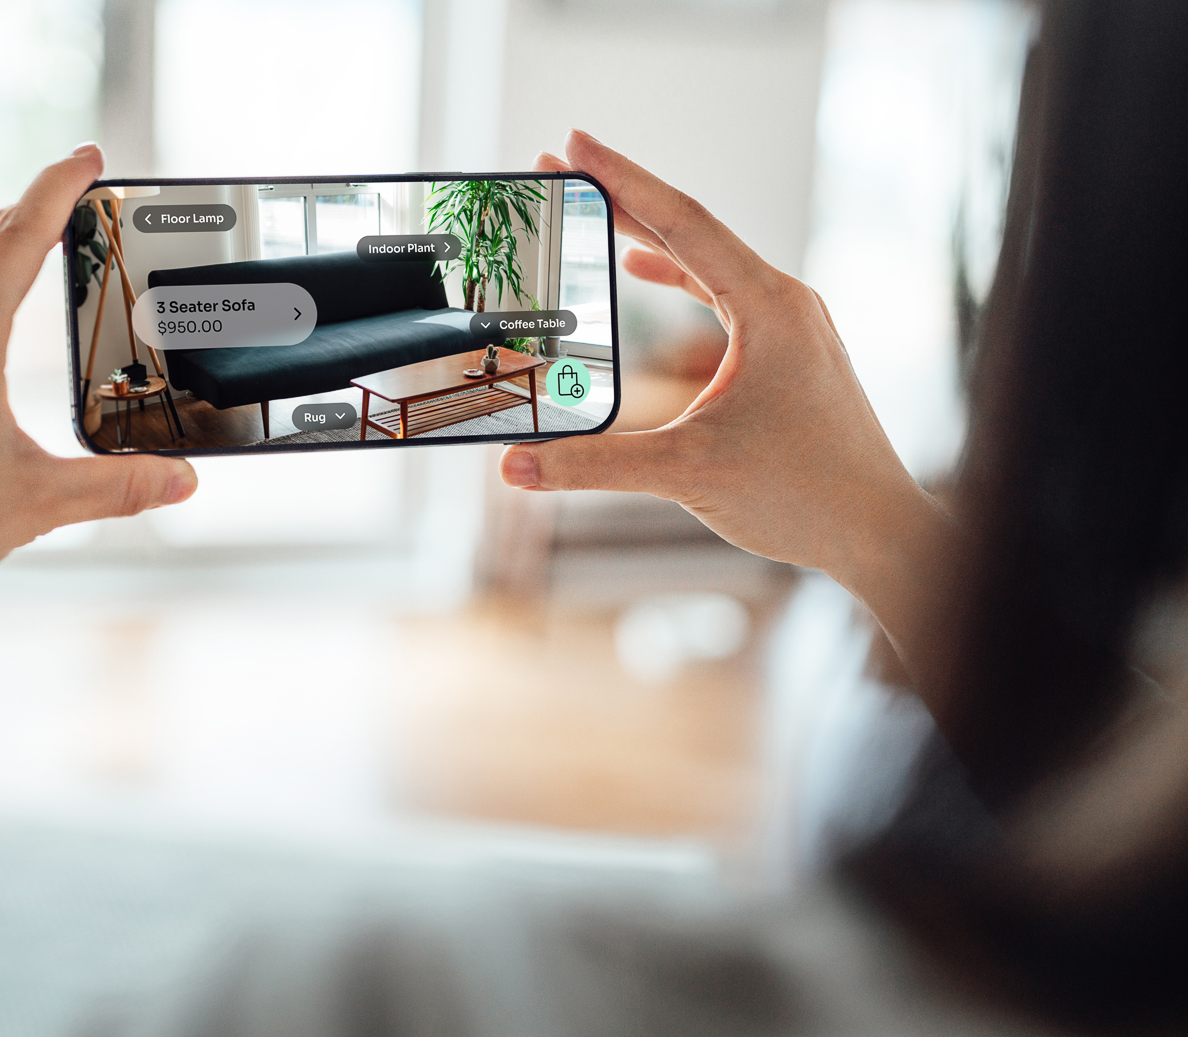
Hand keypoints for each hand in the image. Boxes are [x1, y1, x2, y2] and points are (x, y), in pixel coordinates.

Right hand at [504, 131, 951, 672]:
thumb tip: (516, 468)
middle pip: (690, 232)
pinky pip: (723, 293)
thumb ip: (595, 465)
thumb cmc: (806, 494)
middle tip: (562, 164)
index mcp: (768, 307)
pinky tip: (644, 272)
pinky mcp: (790, 351)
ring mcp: (792, 325)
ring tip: (595, 210)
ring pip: (708, 261)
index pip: (682, 223)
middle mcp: (785, 302)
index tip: (572, 144)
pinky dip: (678, 276)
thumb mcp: (685, 473)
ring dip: (648, 235)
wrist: (878, 532)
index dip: (620, 180)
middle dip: (622, 197)